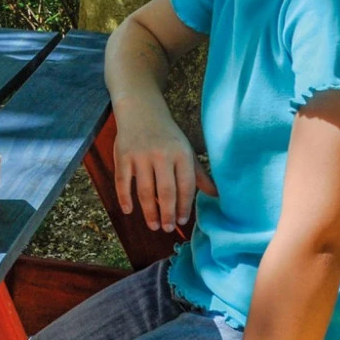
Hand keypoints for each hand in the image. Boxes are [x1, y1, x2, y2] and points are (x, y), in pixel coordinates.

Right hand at [113, 111, 216, 232]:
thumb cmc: (167, 136)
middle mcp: (161, 155)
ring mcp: (140, 155)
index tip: (182, 221)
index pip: (185, 186)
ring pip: (144, 190)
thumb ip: (198, 174)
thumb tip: (216, 196)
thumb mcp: (186, 151)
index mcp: (181, 154)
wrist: (141, 111)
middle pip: (165, 192)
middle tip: (167, 229)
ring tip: (153, 226)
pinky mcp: (122, 155)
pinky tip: (128, 211)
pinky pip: (122, 181)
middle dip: (167, 214)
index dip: (184, 206)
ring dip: (149, 211)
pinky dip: (124, 198)